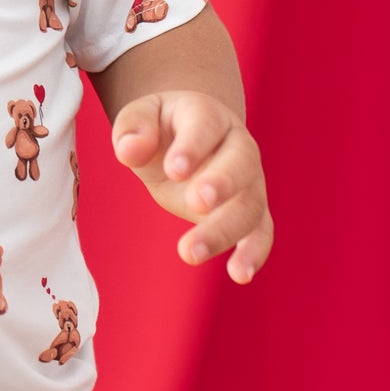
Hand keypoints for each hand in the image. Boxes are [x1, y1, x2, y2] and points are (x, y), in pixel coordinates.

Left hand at [111, 91, 271, 282]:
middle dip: (221, 183)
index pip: (205, 126)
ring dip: (224, 230)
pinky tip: (240, 274)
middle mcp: (238, 146)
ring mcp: (249, 181)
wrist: (188, 140)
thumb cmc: (160, 128)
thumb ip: (133, 128)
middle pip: (240, 164)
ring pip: (248, 205)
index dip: (193, 146)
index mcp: (208, 115)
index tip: (175, 169)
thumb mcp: (140, 118)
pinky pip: (260, 231)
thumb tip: (129, 151)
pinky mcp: (251, 211)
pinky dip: (254, 252)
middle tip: (196, 203)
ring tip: (190, 252)